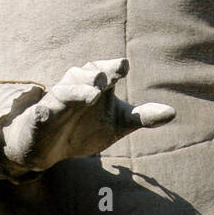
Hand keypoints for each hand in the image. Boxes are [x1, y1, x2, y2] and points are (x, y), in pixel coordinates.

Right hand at [0, 57, 174, 173]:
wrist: (50, 148)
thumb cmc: (85, 128)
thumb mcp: (117, 123)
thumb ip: (143, 116)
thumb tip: (173, 112)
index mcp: (95, 86)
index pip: (105, 69)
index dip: (113, 67)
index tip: (123, 67)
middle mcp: (76, 88)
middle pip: (85, 73)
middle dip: (96, 73)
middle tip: (108, 76)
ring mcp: (56, 102)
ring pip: (65, 89)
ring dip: (78, 89)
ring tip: (93, 94)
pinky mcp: (40, 118)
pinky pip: (41, 112)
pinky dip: (45, 111)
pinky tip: (47, 112)